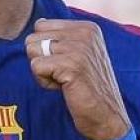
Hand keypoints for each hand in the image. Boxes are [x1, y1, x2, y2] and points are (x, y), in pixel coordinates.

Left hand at [25, 18, 132, 139]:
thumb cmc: (88, 88)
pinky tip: (64, 88)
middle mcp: (84, 33)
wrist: (107, 116)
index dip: (44, 49)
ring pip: (32, 52)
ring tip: (65, 81)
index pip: (40, 26)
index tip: (65, 64)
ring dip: (43, 72)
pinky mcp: (71, 65)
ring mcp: (79, 47)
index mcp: (87, 27)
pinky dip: (44, 82)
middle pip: (32, 39)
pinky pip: (36, 67)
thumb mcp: (78, 54)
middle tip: (64, 75)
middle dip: (41, 60)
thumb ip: (60, 38)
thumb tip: (37, 23)